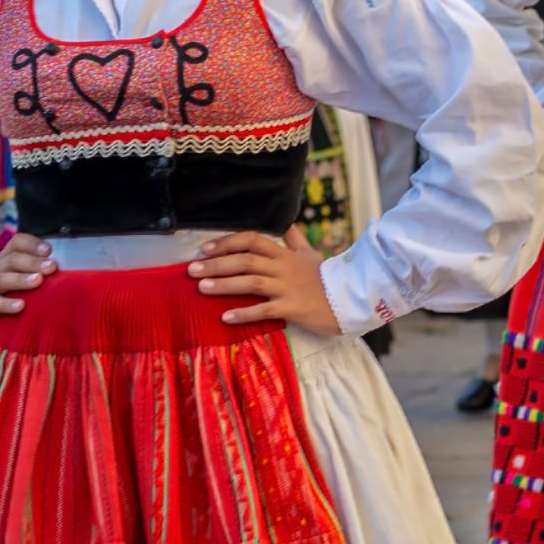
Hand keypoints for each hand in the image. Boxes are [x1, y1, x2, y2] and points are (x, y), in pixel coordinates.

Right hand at [0, 233, 54, 338]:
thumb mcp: (14, 284)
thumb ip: (35, 277)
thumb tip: (72, 279)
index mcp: (5, 262)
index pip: (16, 243)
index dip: (32, 243)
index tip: (50, 250)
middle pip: (11, 259)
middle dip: (33, 261)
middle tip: (52, 266)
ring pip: (1, 279)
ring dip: (21, 279)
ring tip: (38, 281)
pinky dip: (5, 304)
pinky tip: (21, 306)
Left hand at [189, 228, 339, 333]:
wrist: (351, 299)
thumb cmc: (329, 278)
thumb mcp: (312, 255)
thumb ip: (296, 241)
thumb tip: (288, 225)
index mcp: (285, 254)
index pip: (251, 241)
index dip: (227, 243)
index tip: (204, 249)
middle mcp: (283, 268)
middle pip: (245, 260)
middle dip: (216, 264)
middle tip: (191, 270)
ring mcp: (287, 288)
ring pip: (250, 282)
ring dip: (223, 284)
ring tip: (201, 288)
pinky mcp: (292, 308)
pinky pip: (264, 310)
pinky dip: (244, 313)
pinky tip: (225, 317)